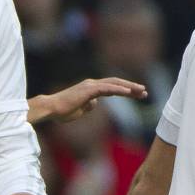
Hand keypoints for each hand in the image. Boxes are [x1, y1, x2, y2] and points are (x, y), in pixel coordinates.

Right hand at [33, 78, 147, 123]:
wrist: (51, 108)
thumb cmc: (62, 111)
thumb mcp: (79, 110)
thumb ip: (88, 105)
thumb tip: (95, 103)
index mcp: (90, 88)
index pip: (112, 87)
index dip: (125, 90)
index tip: (137, 95)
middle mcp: (92, 84)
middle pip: (116, 83)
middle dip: (131, 87)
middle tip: (144, 92)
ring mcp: (91, 85)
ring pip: (115, 84)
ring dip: (129, 87)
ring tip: (142, 91)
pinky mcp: (89, 90)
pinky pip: (108, 88)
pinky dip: (120, 89)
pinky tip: (130, 92)